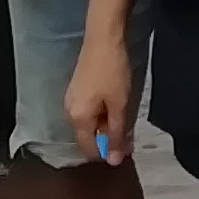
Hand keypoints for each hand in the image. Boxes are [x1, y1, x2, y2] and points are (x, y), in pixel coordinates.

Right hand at [66, 31, 136, 162]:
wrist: (103, 38)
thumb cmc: (113, 72)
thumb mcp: (119, 106)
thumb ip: (117, 134)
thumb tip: (114, 161)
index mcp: (78, 119)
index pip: (89, 149)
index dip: (109, 152)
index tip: (128, 146)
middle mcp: (69, 111)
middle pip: (89, 136)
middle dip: (109, 137)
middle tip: (130, 129)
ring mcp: (71, 98)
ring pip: (90, 122)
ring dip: (107, 123)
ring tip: (124, 112)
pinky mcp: (77, 88)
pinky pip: (89, 110)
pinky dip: (102, 111)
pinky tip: (116, 102)